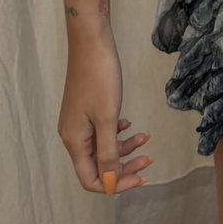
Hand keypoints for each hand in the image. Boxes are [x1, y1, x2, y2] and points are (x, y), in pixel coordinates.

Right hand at [57, 30, 154, 194]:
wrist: (91, 41)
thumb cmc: (99, 77)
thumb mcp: (107, 118)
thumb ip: (108, 152)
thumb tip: (110, 182)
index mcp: (74, 141)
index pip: (91, 179)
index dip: (116, 183)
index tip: (140, 177)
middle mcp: (73, 135)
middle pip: (98, 165)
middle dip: (124, 166)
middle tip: (149, 160)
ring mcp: (79, 121)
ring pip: (102, 148)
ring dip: (124, 148)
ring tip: (145, 138)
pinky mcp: (86, 109)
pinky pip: (101, 131)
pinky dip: (118, 133)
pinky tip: (130, 125)